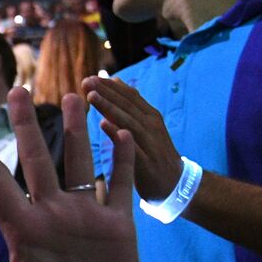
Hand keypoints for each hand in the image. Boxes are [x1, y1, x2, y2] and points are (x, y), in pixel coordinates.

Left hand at [0, 89, 146, 261]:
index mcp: (22, 234)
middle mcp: (51, 218)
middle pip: (35, 162)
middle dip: (25, 127)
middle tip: (13, 91)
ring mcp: (84, 219)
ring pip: (78, 163)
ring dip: (76, 130)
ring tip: (72, 94)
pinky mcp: (118, 228)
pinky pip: (119, 185)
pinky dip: (121, 159)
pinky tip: (121, 130)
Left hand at [83, 76, 183, 200]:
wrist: (175, 183)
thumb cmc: (153, 153)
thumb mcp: (144, 126)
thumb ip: (130, 106)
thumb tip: (115, 81)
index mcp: (149, 116)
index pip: (129, 96)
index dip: (110, 86)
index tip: (90, 77)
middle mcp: (151, 126)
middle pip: (127, 105)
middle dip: (106, 92)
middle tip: (86, 81)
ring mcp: (150, 143)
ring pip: (128, 121)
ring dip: (110, 107)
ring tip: (91, 96)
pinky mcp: (146, 163)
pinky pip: (131, 146)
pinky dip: (118, 134)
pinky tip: (103, 124)